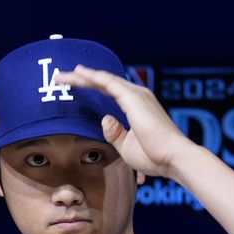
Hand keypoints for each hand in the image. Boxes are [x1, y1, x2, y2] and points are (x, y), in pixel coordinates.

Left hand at [54, 65, 191, 177]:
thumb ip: (114, 133)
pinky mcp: (134, 98)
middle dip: (81, 79)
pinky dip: (92, 77)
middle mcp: (138, 96)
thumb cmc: (154, 156)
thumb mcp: (127, 146)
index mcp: (137, 106)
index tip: (72, 85)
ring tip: (61, 76)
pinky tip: (78, 74)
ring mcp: (137, 95)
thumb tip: (104, 120)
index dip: (90, 87)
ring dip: (81, 77)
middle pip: (104, 82)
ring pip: (104, 80)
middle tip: (59, 77)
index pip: (109, 91)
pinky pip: (108, 83)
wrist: (173, 158)